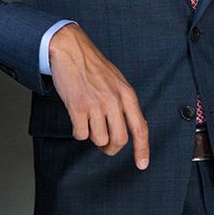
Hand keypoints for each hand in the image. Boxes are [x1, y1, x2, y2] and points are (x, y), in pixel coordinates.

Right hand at [48, 23, 148, 169]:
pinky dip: (78, 132)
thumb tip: (126, 126)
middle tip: (105, 145)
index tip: (142, 164)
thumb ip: (123, 101)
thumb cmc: (93, 65)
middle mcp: (114, 100)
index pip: (140, 127)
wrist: (71, 49)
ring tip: (88, 121)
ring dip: (92, 136)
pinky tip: (77, 120)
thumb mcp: (117, 80)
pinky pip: (81, 134)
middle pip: (119, 139)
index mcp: (127, 94)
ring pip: (99, 139)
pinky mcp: (78, 107)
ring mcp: (96, 104)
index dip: (142, 149)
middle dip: (111, 148)